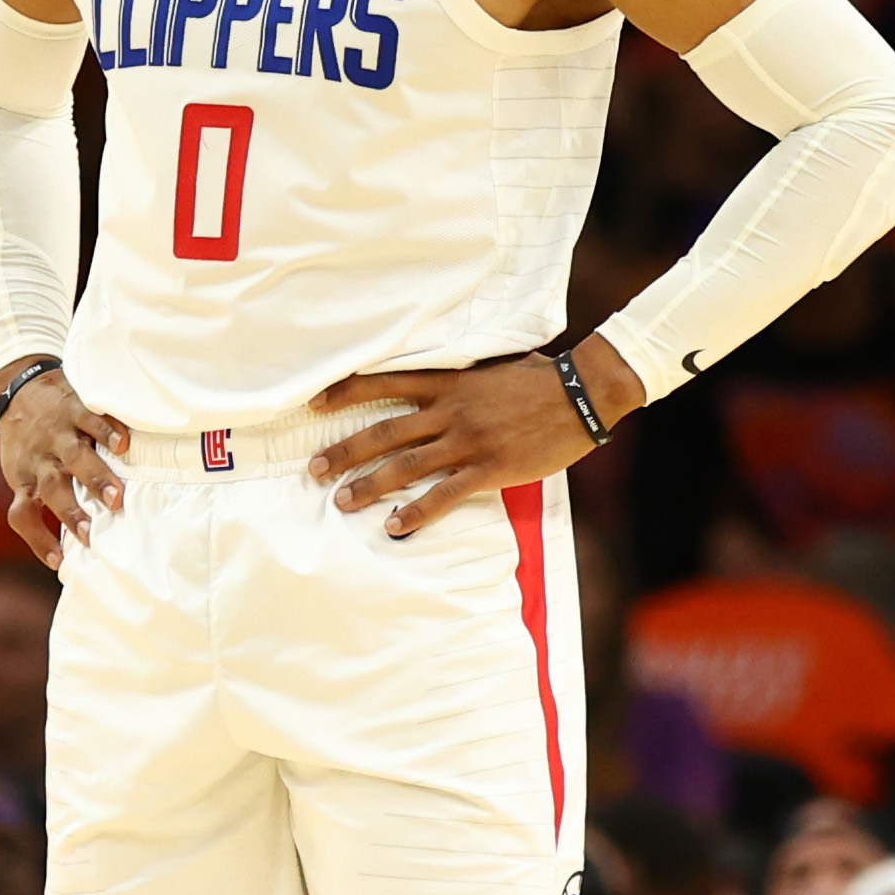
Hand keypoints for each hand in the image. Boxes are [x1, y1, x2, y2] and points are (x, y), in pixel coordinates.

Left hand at [0, 370, 131, 567]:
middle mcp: (40, 458)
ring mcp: (56, 433)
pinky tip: (123, 444)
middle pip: (53, 488)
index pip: (22, 515)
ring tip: (116, 497)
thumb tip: (67, 541)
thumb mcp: (22, 469)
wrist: (16, 386)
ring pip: (74, 457)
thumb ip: (43, 498)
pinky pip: (90, 419)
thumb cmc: (25, 440)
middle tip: (91, 534)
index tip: (58, 561)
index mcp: (24, 478)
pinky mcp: (72, 407)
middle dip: (71, 512)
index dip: (37, 539)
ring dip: (95, 478)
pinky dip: (106, 431)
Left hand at [308, 346, 638, 541]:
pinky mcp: (489, 469)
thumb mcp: (491, 368)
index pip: (385, 383)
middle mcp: (450, 411)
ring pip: (405, 465)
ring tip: (341, 501)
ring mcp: (468, 441)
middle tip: (312, 469)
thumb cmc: (540, 378)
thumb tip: (438, 384)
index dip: (346, 392)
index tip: (314, 403)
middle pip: (384, 431)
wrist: (581, 394)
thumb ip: (460, 378)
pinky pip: (444, 494)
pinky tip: (394, 526)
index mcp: (449, 383)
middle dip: (344, 451)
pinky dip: (416, 512)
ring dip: (369, 484)